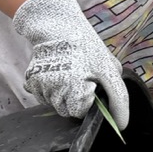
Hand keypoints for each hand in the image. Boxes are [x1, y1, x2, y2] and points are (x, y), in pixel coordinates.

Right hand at [13, 0, 129, 128]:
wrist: (58, 27)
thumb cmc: (87, 48)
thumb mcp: (110, 70)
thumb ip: (118, 99)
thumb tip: (121, 124)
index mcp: (74, 89)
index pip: (79, 113)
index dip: (87, 102)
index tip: (90, 87)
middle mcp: (55, 90)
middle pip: (65, 111)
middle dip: (74, 101)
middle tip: (79, 80)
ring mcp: (41, 86)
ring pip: (53, 104)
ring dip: (61, 95)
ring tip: (68, 75)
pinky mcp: (31, 80)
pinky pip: (41, 96)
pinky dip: (49, 89)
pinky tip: (57, 74)